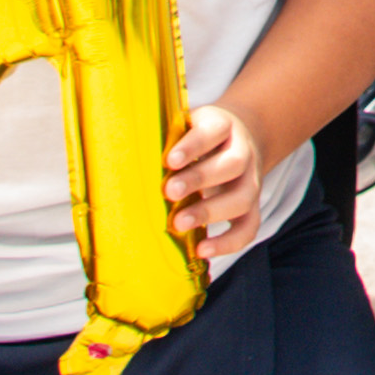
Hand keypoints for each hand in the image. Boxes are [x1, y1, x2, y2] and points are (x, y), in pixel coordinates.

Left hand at [162, 102, 267, 257]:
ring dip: (210, 212)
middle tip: (169, 192)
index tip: (170, 160)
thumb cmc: (198, 138)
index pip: (214, 130)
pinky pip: (249, 227)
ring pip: (243, 197)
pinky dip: (228, 242)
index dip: (193, 145)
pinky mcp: (252, 206)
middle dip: (199, 179)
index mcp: (223, 125)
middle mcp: (243, 151)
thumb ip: (165, 138)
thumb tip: (122, 157)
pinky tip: (202, 250)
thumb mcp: (185, 126)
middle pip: (232, 164)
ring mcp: (251, 180)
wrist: (237, 140)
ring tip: (179, 223)